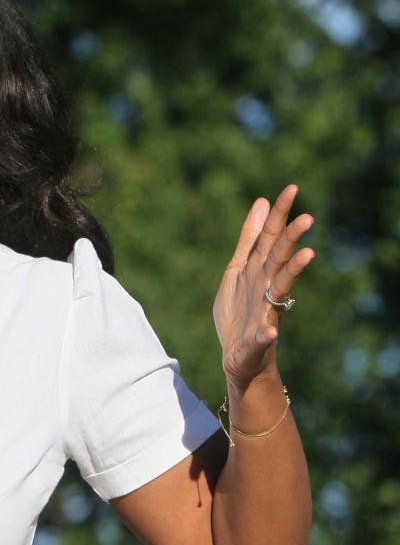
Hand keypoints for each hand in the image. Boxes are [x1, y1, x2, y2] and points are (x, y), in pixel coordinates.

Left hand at [214, 184, 313, 388]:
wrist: (238, 356)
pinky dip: (267, 332)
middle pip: (279, 259)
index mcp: (259, 271)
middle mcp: (267, 287)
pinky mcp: (258, 339)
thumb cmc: (239, 312)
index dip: (279, 215)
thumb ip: (249, 240)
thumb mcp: (237, 270)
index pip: (271, 237)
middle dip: (291, 238)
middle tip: (306, 218)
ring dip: (294, 271)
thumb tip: (262, 202)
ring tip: (307, 255)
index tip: (291, 188)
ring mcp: (266, 312)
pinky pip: (264, 335)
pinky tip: (270, 330)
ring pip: (281, 289)